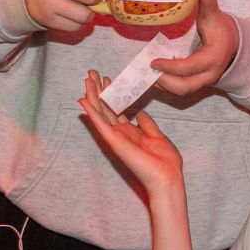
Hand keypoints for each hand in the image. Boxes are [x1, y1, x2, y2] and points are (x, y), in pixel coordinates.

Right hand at [78, 70, 183, 195]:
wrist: (167, 177)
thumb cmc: (165, 161)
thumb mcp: (157, 135)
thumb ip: (147, 124)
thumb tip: (140, 113)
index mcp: (130, 132)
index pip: (116, 109)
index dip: (111, 94)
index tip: (106, 79)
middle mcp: (120, 133)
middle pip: (106, 107)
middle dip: (99, 90)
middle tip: (92, 73)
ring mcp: (116, 137)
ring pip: (100, 112)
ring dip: (92, 95)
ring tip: (87, 79)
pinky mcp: (114, 141)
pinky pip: (100, 124)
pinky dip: (91, 112)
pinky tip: (83, 100)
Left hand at [151, 0, 238, 95]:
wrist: (234, 45)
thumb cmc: (221, 29)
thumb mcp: (215, 15)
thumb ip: (209, 1)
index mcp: (213, 57)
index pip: (191, 67)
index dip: (171, 67)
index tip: (153, 62)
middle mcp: (209, 74)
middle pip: (185, 87)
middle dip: (164, 82)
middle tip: (148, 69)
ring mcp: (203, 81)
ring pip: (181, 91)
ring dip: (163, 85)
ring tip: (147, 72)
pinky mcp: (197, 83)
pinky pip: (180, 88)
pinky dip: (166, 84)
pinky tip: (154, 73)